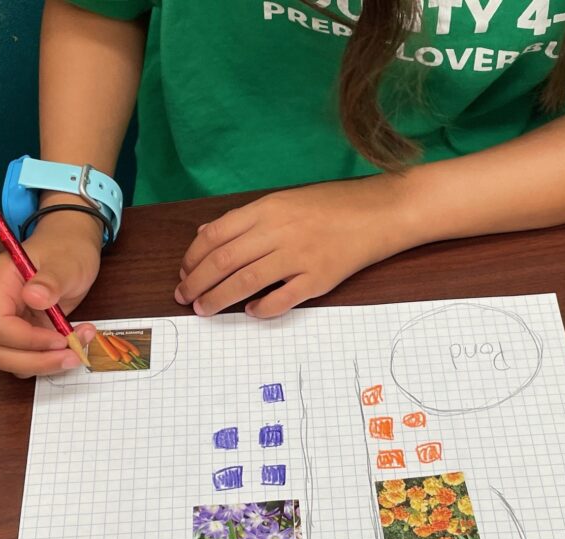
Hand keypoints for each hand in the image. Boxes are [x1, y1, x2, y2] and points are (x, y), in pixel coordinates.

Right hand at [0, 211, 101, 376]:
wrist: (69, 247)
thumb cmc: (65, 250)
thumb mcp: (66, 263)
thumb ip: (51, 280)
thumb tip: (34, 297)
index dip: (28, 341)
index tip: (61, 339)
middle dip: (36, 361)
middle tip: (73, 356)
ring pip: (7, 360)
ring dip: (43, 364)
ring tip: (77, 348)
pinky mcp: (14, 332)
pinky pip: (22, 357)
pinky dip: (46, 360)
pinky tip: (70, 345)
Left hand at [174, 175, 415, 317]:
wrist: (380, 213)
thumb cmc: (331, 207)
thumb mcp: (284, 201)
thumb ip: (246, 219)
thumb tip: (207, 233)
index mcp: (267, 209)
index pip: (216, 235)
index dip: (192, 257)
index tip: (184, 272)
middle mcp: (279, 231)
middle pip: (224, 261)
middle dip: (197, 283)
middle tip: (184, 298)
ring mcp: (300, 256)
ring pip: (246, 281)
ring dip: (218, 299)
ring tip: (204, 310)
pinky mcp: (319, 279)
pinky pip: (282, 299)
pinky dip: (262, 308)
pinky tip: (251, 311)